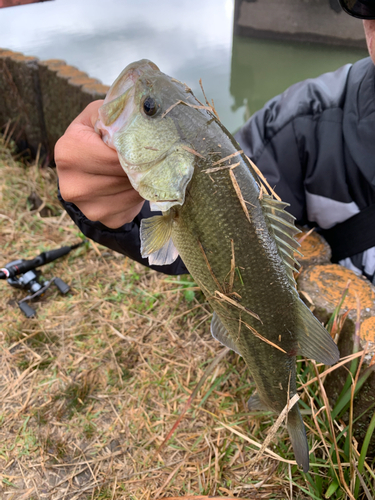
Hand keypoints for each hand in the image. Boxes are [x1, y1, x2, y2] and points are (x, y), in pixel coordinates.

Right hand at [55, 100, 143, 228]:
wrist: (84, 165)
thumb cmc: (94, 134)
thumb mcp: (98, 115)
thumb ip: (114, 113)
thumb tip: (140, 117)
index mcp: (68, 153)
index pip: (114, 156)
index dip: (135, 150)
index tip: (146, 144)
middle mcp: (73, 185)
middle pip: (123, 176)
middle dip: (139, 166)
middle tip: (149, 157)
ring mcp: (88, 207)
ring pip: (131, 192)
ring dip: (141, 181)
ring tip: (139, 169)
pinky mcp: (106, 220)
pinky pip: (133, 207)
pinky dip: (137, 195)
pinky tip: (132, 184)